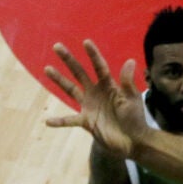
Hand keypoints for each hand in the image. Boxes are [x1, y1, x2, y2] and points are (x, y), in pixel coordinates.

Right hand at [45, 40, 151, 158]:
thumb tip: (130, 60)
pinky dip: (60, 121)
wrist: (133, 141)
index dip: (93, 55)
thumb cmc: (135, 118)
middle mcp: (96, 92)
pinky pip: (70, 120)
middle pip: (79, 73)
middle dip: (69, 60)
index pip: (99, 67)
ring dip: (59, 80)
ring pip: (70, 90)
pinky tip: (47, 121)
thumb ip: (127, 82)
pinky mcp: (86, 122)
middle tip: (57, 46)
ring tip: (47, 68)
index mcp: (109, 86)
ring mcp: (89, 106)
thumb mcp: (132, 99)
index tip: (85, 42)